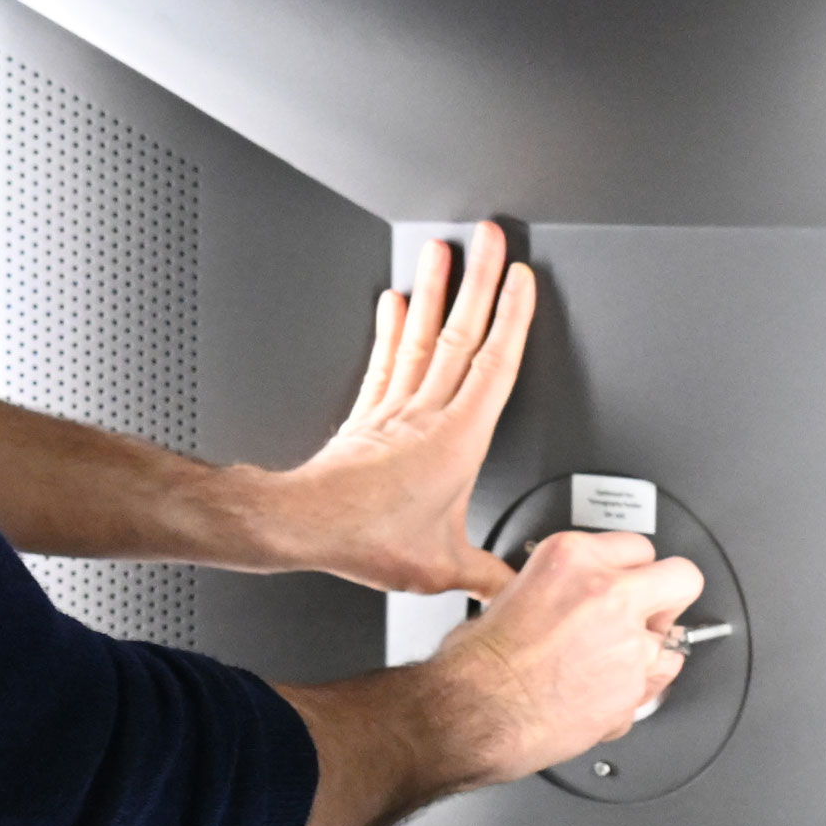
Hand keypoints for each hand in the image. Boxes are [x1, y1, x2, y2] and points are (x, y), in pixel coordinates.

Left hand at [257, 224, 536, 595]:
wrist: (303, 526)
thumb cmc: (365, 539)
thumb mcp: (442, 568)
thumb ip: (487, 576)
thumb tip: (515, 589)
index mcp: (457, 440)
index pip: (496, 363)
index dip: (513, 317)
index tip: (522, 279)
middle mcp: (425, 414)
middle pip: (462, 333)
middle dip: (480, 280)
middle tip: (490, 237)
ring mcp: (393, 409)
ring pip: (424, 335)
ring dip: (435, 289)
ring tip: (443, 250)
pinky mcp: (366, 416)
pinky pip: (385, 360)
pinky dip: (393, 328)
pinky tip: (394, 303)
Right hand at [269, 528, 701, 825]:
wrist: (471, 714)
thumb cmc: (475, 664)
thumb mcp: (509, 593)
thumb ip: (560, 585)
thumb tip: (574, 592)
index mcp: (573, 557)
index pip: (637, 544)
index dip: (630, 568)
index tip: (625, 580)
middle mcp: (608, 593)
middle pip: (681, 577)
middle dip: (667, 595)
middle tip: (650, 611)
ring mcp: (627, 643)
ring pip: (676, 640)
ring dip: (653, 650)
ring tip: (617, 662)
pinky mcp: (633, 689)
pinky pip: (657, 685)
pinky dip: (639, 690)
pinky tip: (609, 690)